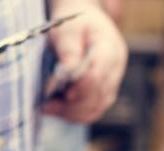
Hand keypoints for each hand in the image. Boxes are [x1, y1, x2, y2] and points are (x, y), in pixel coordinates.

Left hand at [45, 3, 127, 123]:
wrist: (84, 23)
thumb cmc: (74, 24)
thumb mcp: (67, 30)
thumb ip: (69, 51)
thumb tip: (67, 74)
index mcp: (110, 49)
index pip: (99, 75)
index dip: (82, 87)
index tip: (63, 94)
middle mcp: (116, 70)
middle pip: (99, 97)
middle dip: (73, 105)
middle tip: (48, 106)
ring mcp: (112, 84)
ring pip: (97, 109)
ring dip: (72, 113)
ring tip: (49, 109)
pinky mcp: (104, 94)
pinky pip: (93, 111)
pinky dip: (75, 114)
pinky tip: (57, 110)